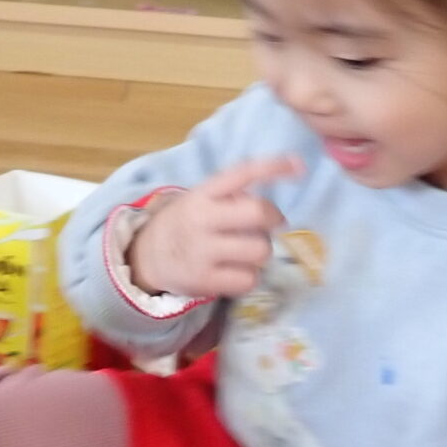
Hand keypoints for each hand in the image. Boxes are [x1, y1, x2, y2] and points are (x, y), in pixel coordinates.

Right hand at [126, 157, 301, 301]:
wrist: (146, 257)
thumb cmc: (186, 225)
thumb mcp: (201, 200)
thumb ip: (232, 195)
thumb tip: (278, 193)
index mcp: (203, 194)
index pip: (242, 173)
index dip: (274, 167)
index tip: (299, 166)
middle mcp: (202, 219)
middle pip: (259, 213)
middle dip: (274, 219)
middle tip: (269, 226)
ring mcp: (202, 251)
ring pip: (260, 250)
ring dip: (261, 252)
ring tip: (246, 252)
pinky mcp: (204, 281)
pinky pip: (248, 279)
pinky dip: (249, 277)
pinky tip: (236, 272)